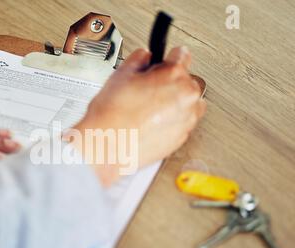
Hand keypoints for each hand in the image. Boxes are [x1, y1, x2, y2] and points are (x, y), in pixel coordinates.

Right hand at [73, 46, 205, 185]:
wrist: (106, 145)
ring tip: (151, 108)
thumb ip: (139, 59)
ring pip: (188, 104)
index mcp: (174, 76)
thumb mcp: (121, 74)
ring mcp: (186, 120)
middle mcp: (187, 98)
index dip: (168, 58)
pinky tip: (151, 122)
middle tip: (149, 90)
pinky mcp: (181, 138)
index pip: (183, 55)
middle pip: (187, 81)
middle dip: (170, 83)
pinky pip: (181, 124)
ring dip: (175, 103)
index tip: (164, 62)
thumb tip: (144, 58)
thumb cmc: (112, 115)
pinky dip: (171, 122)